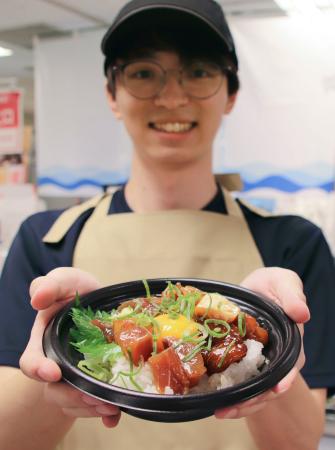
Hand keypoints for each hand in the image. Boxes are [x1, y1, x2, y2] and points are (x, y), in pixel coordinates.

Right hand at [19, 267, 120, 427]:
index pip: (31, 362)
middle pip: (55, 391)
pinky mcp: (96, 380)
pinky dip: (105, 414)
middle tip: (93, 396)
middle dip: (72, 396)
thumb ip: (49, 284)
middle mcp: (57, 362)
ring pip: (75, 401)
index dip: (38, 370)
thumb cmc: (78, 290)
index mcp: (44, 341)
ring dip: (90, 407)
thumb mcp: (65, 281)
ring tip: (110, 406)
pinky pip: (96, 405)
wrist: (102, 301)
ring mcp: (77, 374)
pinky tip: (114, 416)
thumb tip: (38, 299)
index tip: (52, 373)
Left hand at [215, 267, 308, 419]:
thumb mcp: (284, 282)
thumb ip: (292, 295)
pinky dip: (227, 391)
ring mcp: (259, 362)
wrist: (255, 288)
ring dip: (238, 403)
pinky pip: (237, 380)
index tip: (275, 390)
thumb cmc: (273, 285)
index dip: (284, 379)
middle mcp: (277, 358)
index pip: (290, 365)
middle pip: (269, 386)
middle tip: (230, 409)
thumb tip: (301, 313)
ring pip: (253, 390)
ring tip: (220, 411)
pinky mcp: (241, 361)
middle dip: (253, 400)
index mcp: (291, 342)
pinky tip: (212, 399)